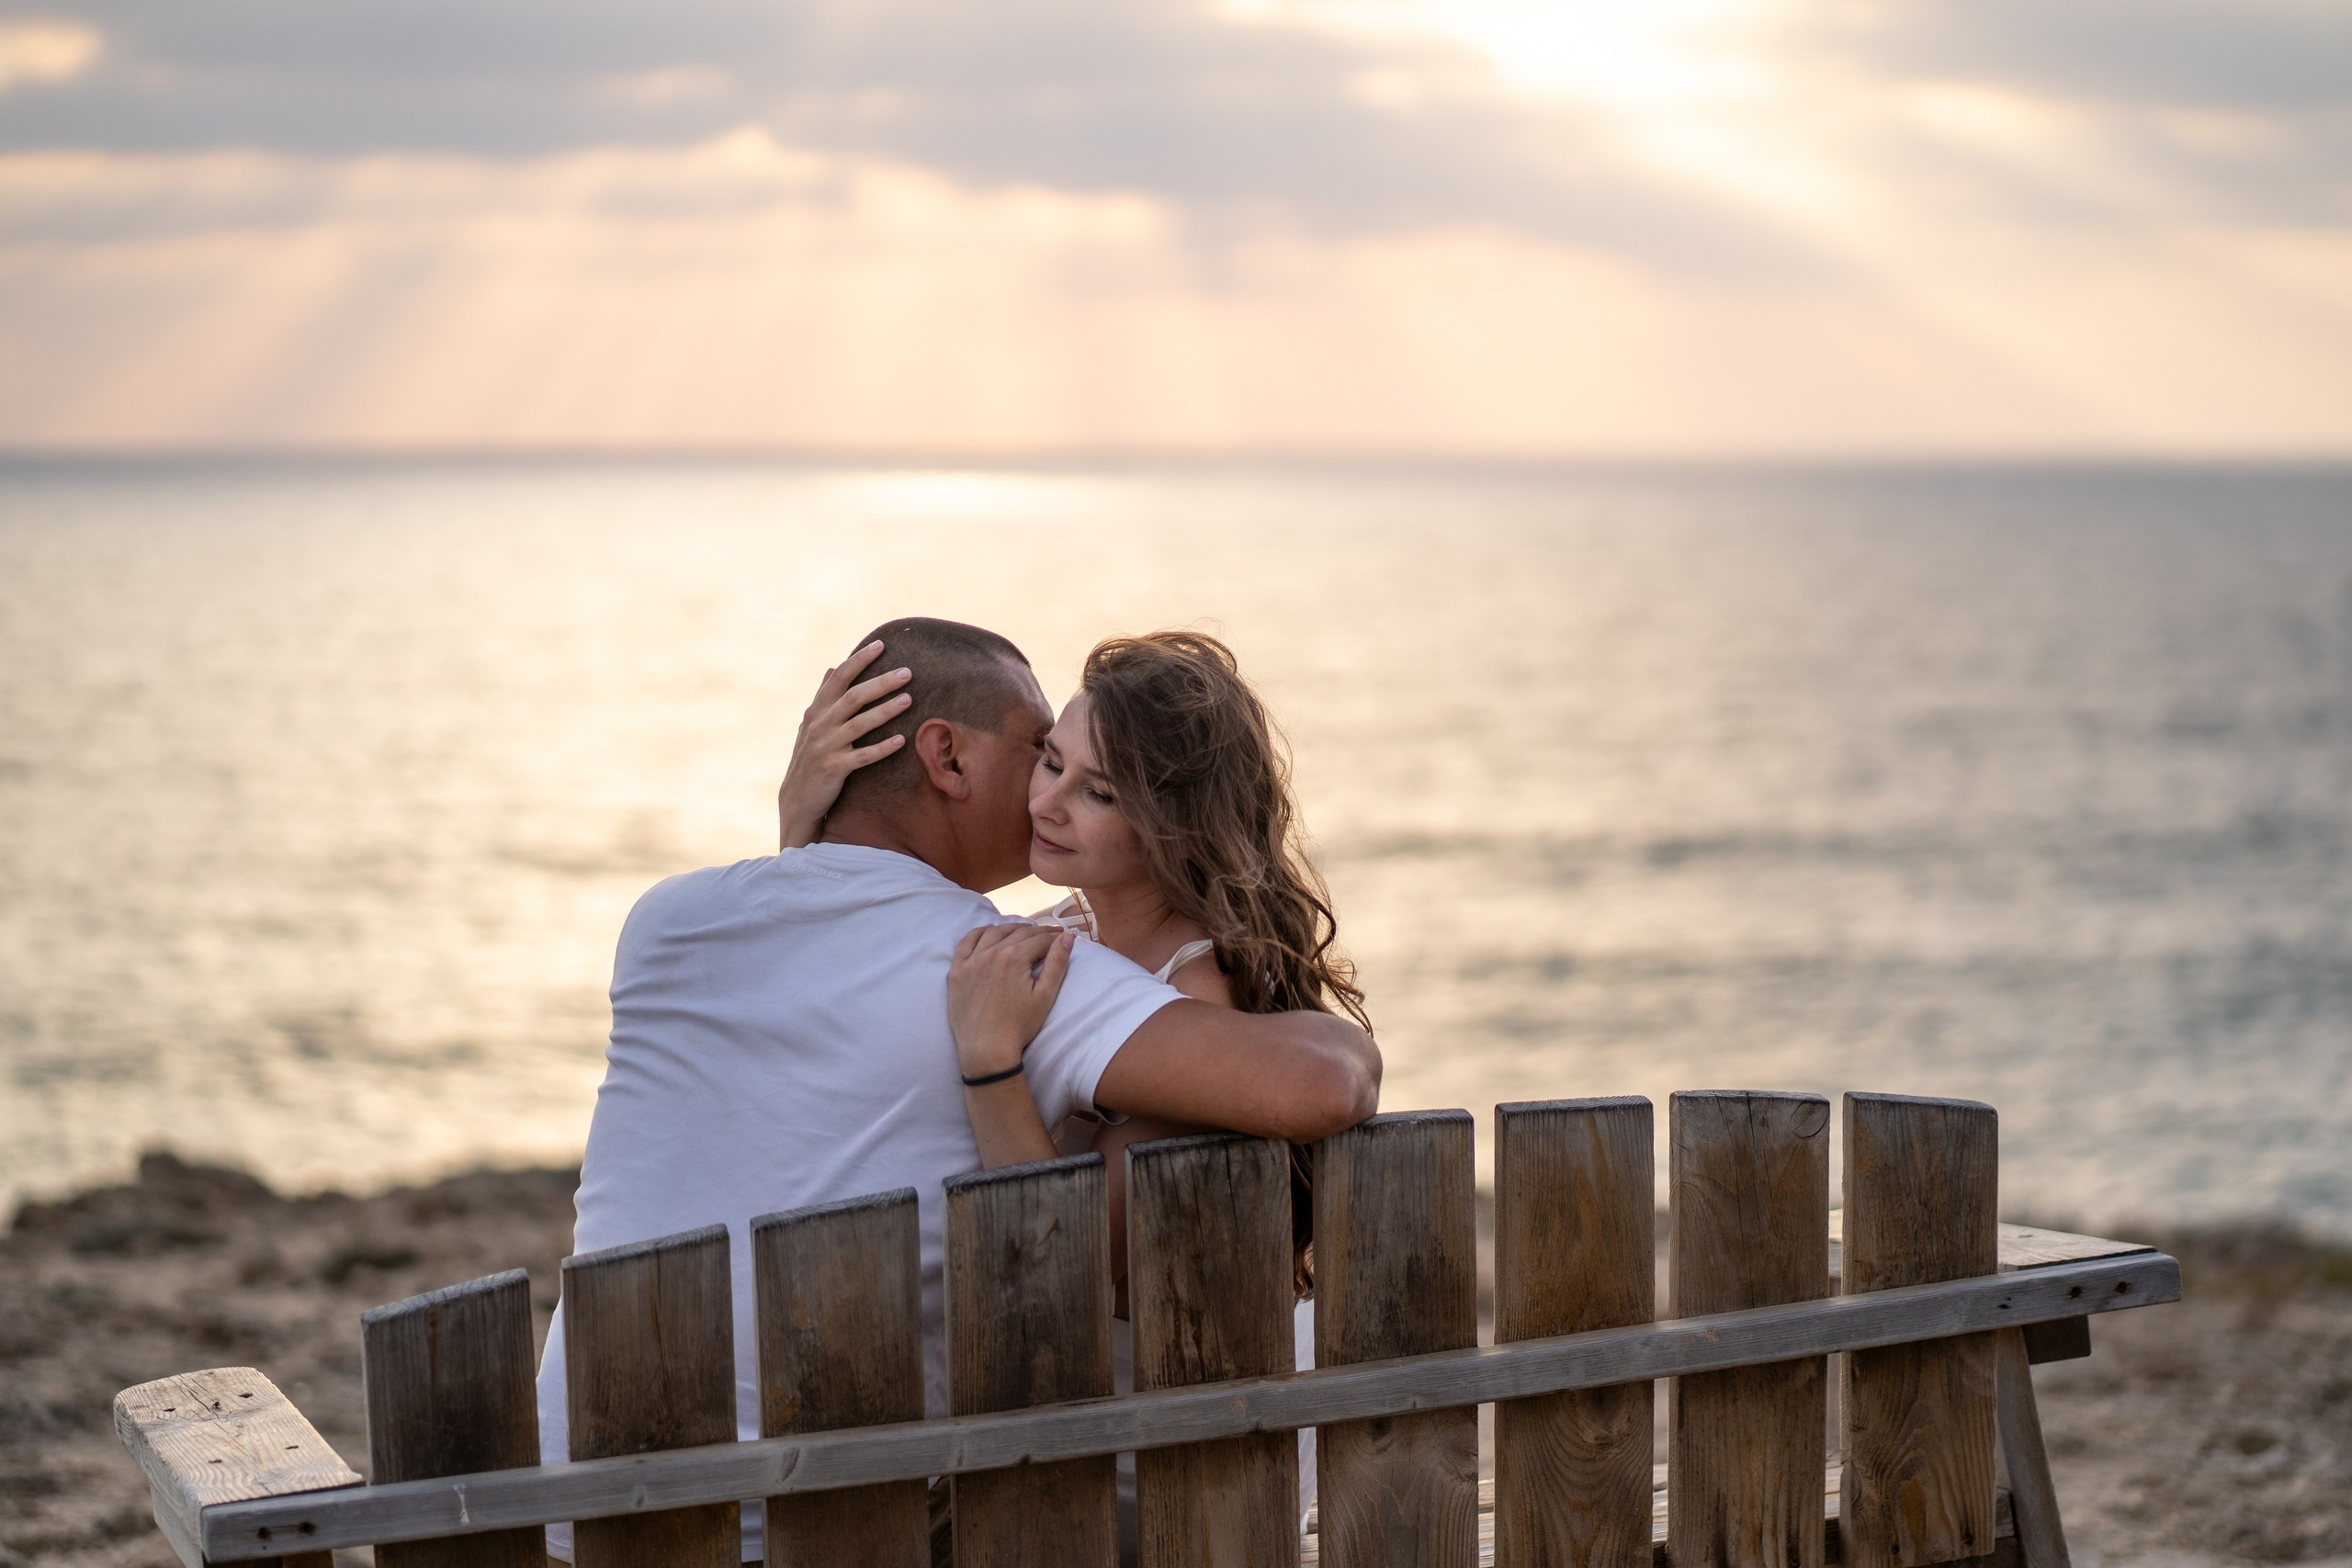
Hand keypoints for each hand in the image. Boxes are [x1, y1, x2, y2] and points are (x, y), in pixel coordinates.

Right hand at [778, 641, 912, 848]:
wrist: (798, 800)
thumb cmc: (809, 758)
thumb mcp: (811, 724)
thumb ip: (823, 696)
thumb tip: (832, 668)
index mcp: (817, 711)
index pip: (839, 678)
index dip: (859, 660)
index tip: (881, 645)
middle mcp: (820, 725)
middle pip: (853, 697)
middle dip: (881, 682)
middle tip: (907, 672)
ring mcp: (826, 747)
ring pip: (860, 724)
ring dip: (885, 711)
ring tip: (909, 699)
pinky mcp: (835, 769)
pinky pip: (863, 756)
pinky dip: (882, 748)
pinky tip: (902, 740)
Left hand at [949, 923, 1073, 1080]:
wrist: (986, 1050)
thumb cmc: (1019, 1026)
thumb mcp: (1045, 995)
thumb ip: (1057, 963)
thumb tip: (1067, 937)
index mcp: (1014, 957)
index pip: (1039, 939)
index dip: (1054, 937)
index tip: (1062, 936)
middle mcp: (991, 953)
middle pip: (1018, 933)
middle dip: (1036, 932)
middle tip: (1047, 934)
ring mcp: (971, 961)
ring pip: (993, 933)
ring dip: (1010, 929)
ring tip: (1022, 932)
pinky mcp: (957, 971)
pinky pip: (966, 942)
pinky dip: (979, 933)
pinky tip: (988, 932)